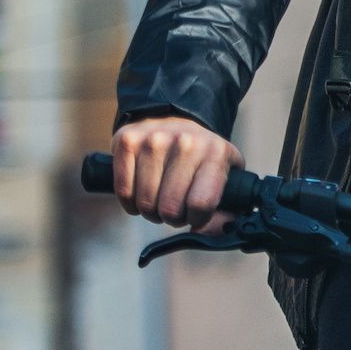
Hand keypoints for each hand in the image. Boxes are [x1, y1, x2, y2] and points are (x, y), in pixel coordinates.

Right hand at [113, 117, 239, 230]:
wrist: (175, 117)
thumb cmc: (201, 155)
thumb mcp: (225, 176)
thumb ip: (226, 212)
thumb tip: (203, 233)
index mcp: (215, 153)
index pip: (201, 204)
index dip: (196, 219)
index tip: (194, 215)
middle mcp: (185, 143)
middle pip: (170, 209)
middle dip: (172, 217)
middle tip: (175, 206)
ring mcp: (154, 140)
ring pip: (145, 203)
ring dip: (150, 210)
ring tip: (159, 197)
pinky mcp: (128, 141)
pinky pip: (124, 192)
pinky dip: (130, 202)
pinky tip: (141, 192)